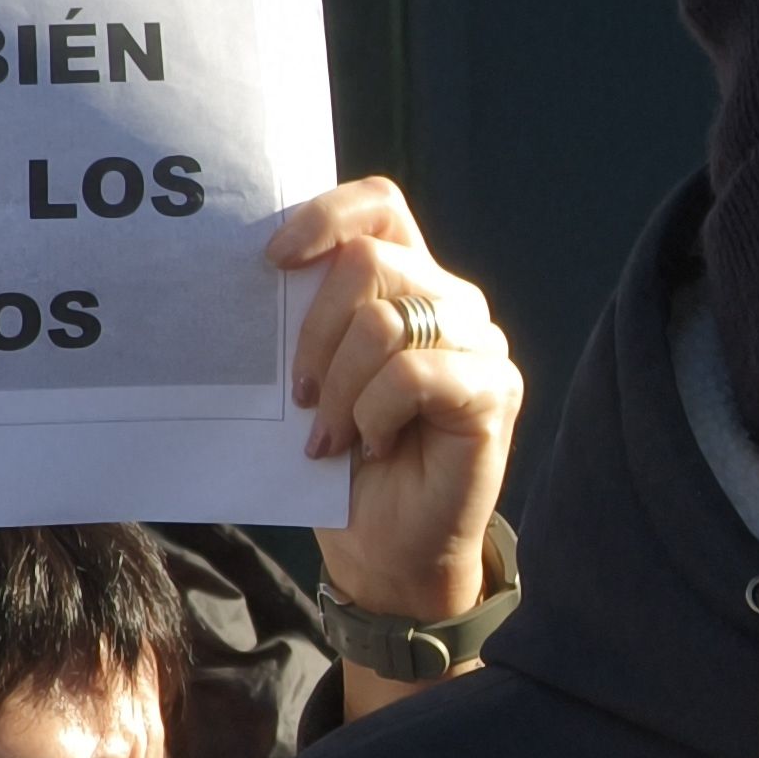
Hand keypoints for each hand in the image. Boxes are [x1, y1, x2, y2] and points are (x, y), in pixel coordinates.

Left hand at [274, 181, 523, 630]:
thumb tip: (263, 271)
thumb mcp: (315, 374)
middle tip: (300, 396)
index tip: (274, 261)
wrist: (387, 550)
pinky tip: (373, 444)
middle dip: (315, 332)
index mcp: (409, 283)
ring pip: (388, 322)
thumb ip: (311, 317)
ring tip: (331, 434)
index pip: (379, 207)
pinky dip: (376, 412)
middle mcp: (452, 303)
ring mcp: (479, 346)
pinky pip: (414, 374)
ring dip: (341, 386)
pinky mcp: (495, 392)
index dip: (325, 216)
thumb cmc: (344, 463)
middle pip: (371, 262)